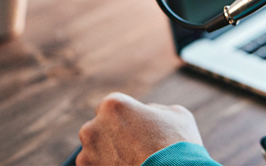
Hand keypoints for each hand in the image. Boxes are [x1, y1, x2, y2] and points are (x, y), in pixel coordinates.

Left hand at [77, 92, 203, 165]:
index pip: (109, 107)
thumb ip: (154, 109)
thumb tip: (146, 113)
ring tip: (133, 162)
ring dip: (108, 155)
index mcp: (113, 105)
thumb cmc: (179, 145)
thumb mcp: (177, 115)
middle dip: (113, 136)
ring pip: (95, 151)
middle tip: (135, 147)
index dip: (124, 117)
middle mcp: (93, 127)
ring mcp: (87, 154)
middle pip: (99, 128)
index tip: (135, 129)